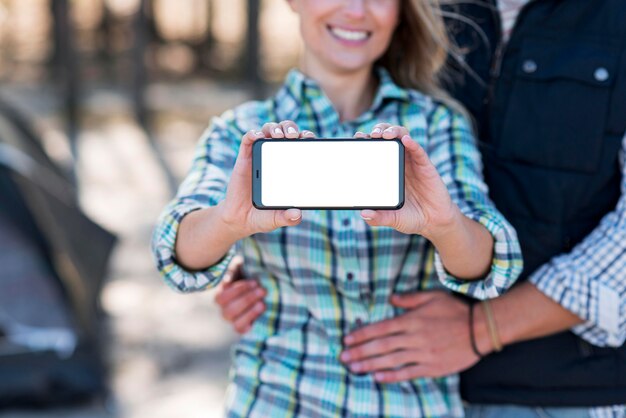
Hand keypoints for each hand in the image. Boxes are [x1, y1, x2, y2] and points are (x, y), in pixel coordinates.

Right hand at [214, 256, 265, 333]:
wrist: (258, 289)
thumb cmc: (246, 277)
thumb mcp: (240, 269)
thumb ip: (234, 270)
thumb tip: (227, 280)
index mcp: (220, 297)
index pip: (223, 297)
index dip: (239, 290)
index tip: (254, 282)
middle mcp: (224, 311)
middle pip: (230, 311)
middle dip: (247, 300)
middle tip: (262, 290)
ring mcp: (233, 322)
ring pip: (236, 323)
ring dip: (250, 313)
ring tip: (262, 304)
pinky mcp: (242, 328)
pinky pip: (243, 330)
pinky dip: (251, 323)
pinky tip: (260, 312)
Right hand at [219, 121, 315, 237]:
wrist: (240, 218)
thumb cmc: (263, 215)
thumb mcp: (277, 218)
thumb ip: (287, 218)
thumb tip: (298, 215)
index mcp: (288, 167)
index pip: (299, 145)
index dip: (306, 137)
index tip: (310, 138)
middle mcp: (275, 158)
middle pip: (285, 132)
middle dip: (291, 128)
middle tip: (293, 136)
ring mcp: (259, 156)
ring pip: (268, 131)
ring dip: (274, 128)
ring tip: (278, 135)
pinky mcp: (244, 158)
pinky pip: (248, 140)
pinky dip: (252, 134)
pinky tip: (257, 136)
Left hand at [340, 291, 482, 382]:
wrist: (481, 329)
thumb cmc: (456, 310)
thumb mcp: (432, 296)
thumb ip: (409, 299)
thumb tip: (391, 298)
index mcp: (411, 320)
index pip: (380, 328)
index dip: (362, 335)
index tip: (347, 340)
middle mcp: (414, 337)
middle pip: (381, 346)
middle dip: (360, 351)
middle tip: (343, 357)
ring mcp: (422, 354)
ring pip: (390, 360)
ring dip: (369, 364)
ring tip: (354, 368)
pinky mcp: (431, 367)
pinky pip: (407, 373)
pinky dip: (391, 376)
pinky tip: (377, 377)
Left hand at [354, 124, 458, 237]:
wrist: (434, 222)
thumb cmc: (411, 217)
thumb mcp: (392, 219)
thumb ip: (379, 217)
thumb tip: (363, 214)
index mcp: (387, 171)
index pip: (376, 149)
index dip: (366, 140)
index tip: (357, 137)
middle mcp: (398, 163)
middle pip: (388, 137)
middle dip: (379, 130)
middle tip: (372, 135)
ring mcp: (412, 163)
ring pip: (403, 137)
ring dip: (393, 131)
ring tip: (385, 135)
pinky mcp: (426, 166)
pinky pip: (418, 151)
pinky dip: (412, 143)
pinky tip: (405, 140)